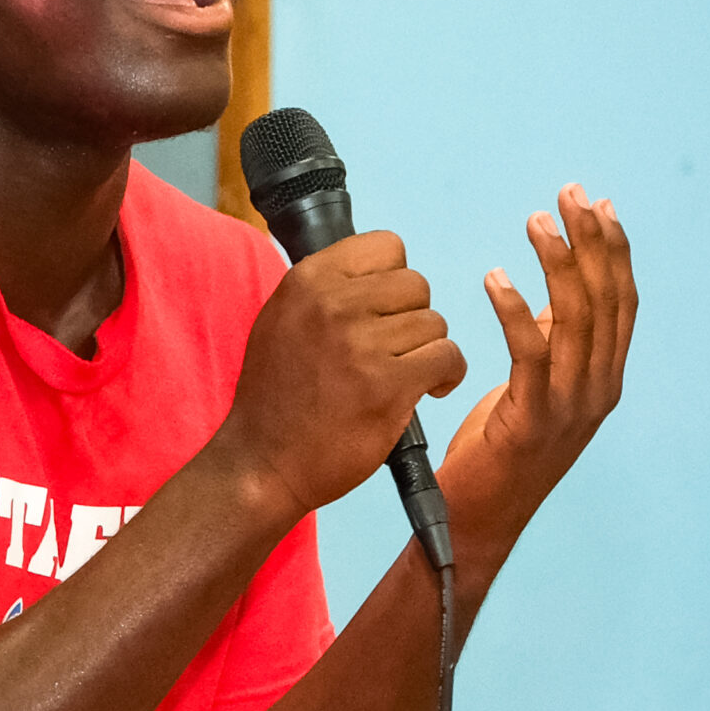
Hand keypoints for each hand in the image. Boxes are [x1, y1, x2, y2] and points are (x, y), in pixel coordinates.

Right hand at [216, 232, 466, 522]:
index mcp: (308, 281)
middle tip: (395, 350)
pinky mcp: (387, 385)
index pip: (386, 247)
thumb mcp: (281, 322)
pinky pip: (446, 357)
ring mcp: (360, 344)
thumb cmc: (275, 399)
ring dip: (428, 351)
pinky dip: (447, 375)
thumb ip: (323, 292)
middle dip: (412, 319)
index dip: (394, 280)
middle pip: (416, 285)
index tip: (384, 311)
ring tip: (407, 374)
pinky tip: (429, 389)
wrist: (262, 463)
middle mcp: (333, 304)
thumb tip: (371, 274)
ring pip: (434, 323)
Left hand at [437, 184, 635, 559]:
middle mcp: (598, 390)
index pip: (621, 303)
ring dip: (558, 264)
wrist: (478, 521)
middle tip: (569, 194)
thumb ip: (553, 345)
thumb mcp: (534, 389)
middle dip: (592, 241)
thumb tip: (559, 292)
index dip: (615, 251)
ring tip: (536, 222)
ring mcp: (571, 408)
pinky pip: (530, 355)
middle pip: (606, 301)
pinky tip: (496, 277)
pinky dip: (515, 311)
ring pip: (576, 321)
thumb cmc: (498, 453)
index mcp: (605, 380)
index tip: (598, 205)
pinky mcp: (533, 421)